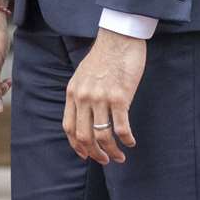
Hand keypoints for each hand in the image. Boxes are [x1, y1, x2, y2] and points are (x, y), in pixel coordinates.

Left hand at [63, 28, 145, 164]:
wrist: (118, 39)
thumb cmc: (103, 57)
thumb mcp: (82, 76)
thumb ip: (81, 95)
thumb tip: (85, 116)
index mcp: (73, 93)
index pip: (68, 127)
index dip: (76, 145)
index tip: (85, 155)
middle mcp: (83, 97)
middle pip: (83, 136)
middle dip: (94, 153)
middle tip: (105, 160)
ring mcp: (100, 98)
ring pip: (102, 135)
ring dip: (112, 151)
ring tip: (120, 157)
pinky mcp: (119, 97)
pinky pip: (121, 127)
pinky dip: (126, 140)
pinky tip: (131, 142)